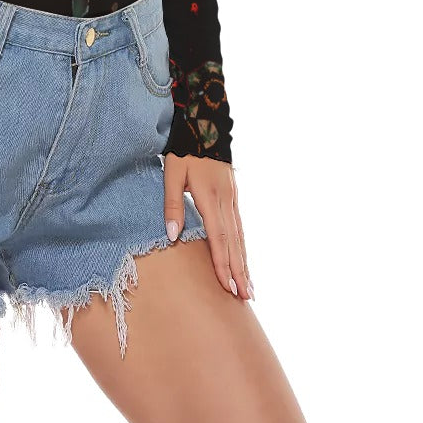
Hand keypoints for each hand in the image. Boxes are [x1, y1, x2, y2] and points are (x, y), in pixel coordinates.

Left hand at [163, 152, 253, 301]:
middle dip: (240, 271)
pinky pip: (239, 226)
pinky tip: (243, 258)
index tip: (228, 287)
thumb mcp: (172, 173)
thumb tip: (172, 236)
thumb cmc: (184, 150)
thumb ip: (173, 204)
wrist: (204, 125)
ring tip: (250, 286)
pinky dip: (243, 246)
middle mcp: (226, 201)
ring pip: (240, 236)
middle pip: (234, 242)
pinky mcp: (233, 195)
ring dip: (244, 262)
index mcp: (211, 197)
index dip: (223, 264)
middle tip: (246, 298)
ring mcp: (233, 198)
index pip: (219, 238)